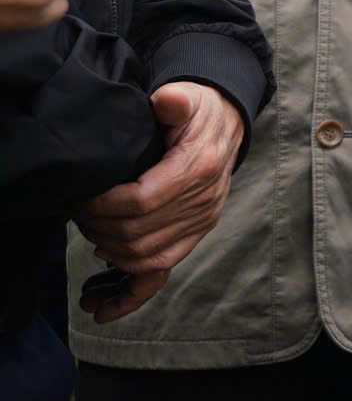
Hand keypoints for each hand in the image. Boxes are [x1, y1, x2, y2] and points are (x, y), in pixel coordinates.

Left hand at [72, 82, 246, 322]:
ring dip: (109, 251)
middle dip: (97, 227)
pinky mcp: (195, 234)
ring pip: (146, 257)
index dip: (104, 204)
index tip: (79, 197)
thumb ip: (176, 101)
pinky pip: (162, 271)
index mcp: (199, 169)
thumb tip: (167, 101)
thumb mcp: (189, 96)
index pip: (142, 201)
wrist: (228, 123)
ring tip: (87, 231)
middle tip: (74, 211)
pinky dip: (130, 294)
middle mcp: (204, 203)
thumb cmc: (199, 109)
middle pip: (138, 234)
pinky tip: (100, 303)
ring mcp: (201, 223)